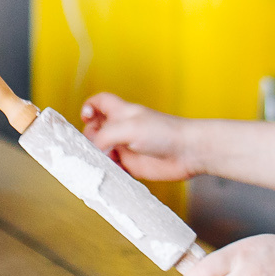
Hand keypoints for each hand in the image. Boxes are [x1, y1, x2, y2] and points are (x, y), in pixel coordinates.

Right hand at [80, 93, 202, 182]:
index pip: (100, 102)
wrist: (188, 152)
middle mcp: (122, 129)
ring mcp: (127, 148)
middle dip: (90, 138)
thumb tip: (94, 149)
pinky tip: (110, 173)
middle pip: (96, 130)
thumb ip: (105, 136)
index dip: (89, 107)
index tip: (85, 117)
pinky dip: (108, 171)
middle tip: (93, 147)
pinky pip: (114, 169)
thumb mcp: (129, 127)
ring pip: (103, 151)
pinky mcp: (132, 166)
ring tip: (100, 162)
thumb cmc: (165, 132)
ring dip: (98, 157)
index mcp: (121, 113)